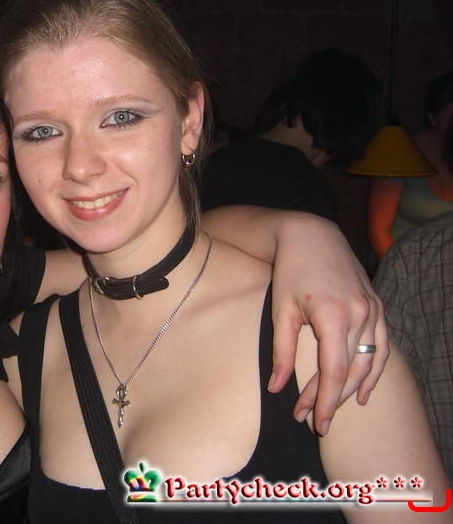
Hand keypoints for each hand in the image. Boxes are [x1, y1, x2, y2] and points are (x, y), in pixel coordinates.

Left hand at [268, 215, 388, 435]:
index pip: (335, 372)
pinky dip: (375, 371)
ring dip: (352, 390)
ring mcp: (373, 310)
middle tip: (313, 420)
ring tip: (333, 410)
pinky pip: (382, 347)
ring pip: (369, 362)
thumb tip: (277, 388)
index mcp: (334, 316)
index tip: (314, 421)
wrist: (312, 236)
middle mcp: (361, 315)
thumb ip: (281, 352)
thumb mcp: (280, 311)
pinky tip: (363, 391)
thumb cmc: (291, 272)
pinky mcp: (377, 307)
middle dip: (332, 399)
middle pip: (351, 371)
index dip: (325, 401)